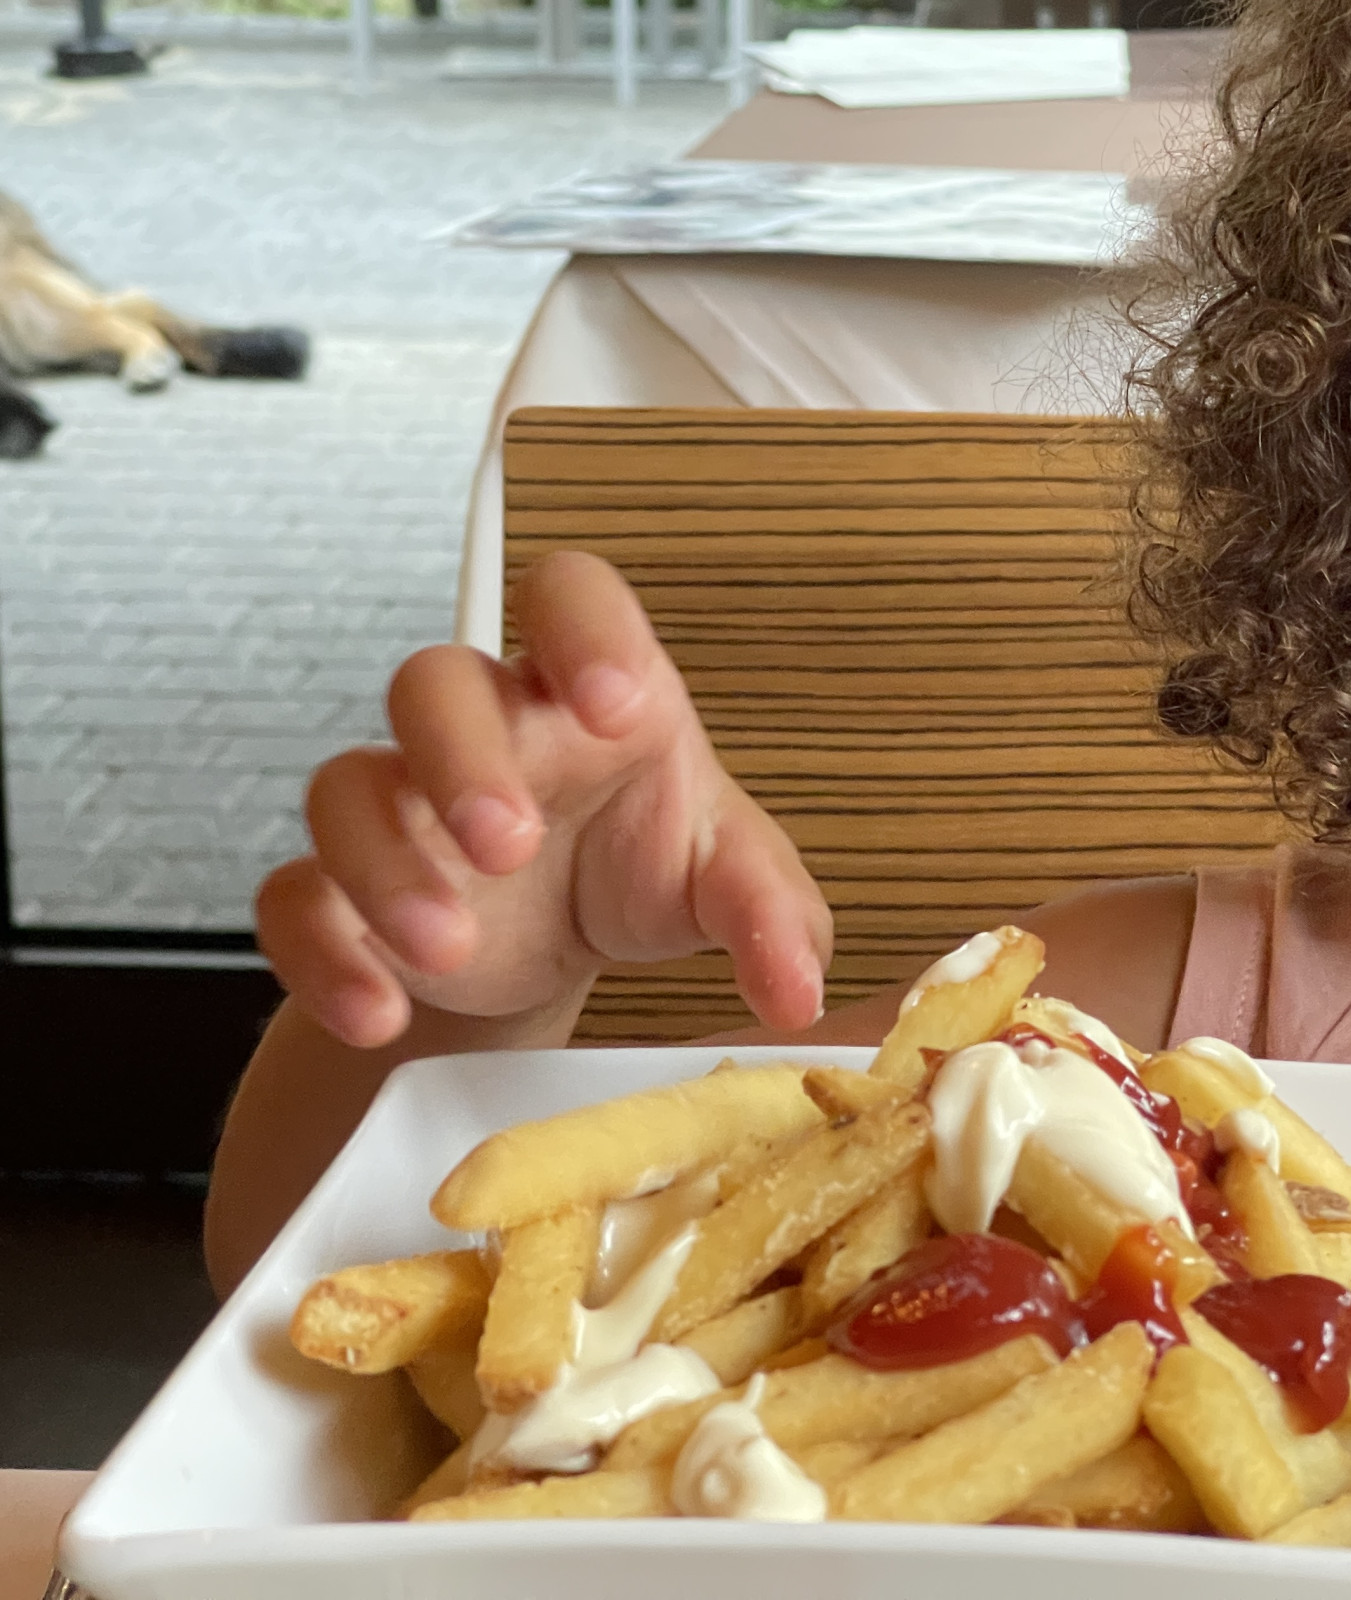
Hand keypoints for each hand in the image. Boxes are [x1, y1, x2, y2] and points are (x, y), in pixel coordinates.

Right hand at [259, 551, 832, 1046]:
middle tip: (512, 841)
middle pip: (433, 684)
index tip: (620, 702)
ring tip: (451, 945)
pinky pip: (293, 897)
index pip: (571, 600)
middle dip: (462, 757)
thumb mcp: (731, 882)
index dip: (584, 630)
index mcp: (588, 694)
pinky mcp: (346, 890)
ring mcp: (405, 805)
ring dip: (387, 866)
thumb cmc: (648, 865)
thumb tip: (798, 988)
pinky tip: (380, 1009)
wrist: (566, 949)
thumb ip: (774, 917)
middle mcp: (488, 731)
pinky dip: (325, 954)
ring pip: (346, 787)